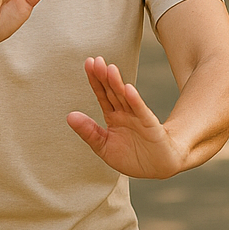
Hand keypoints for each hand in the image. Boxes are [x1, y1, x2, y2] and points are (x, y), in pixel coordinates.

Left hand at [67, 57, 186, 177]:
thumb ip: (88, 132)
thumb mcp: (104, 147)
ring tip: (110, 69)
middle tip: (96, 61)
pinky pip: (142, 112)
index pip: (102, 95)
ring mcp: (138, 119)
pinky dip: (135, 101)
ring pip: (126, 99)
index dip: (95, 80)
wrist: (158, 169)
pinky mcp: (150, 127)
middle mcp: (126, 114)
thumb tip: (69, 115)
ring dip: (118, 84)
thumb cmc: (132, 158)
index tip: (88, 64)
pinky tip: (128, 90)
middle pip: (113, 92)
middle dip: (104, 77)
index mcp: (114, 117)